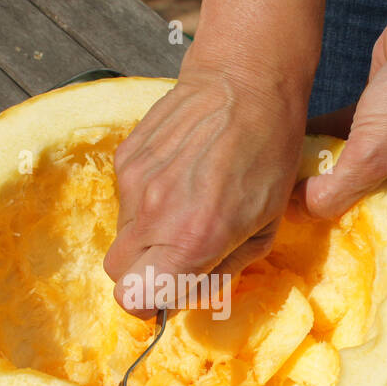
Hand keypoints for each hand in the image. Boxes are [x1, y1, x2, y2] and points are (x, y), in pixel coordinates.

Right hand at [103, 63, 306, 316]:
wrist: (244, 82)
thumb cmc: (268, 157)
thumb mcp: (265, 229)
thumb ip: (223, 270)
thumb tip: (191, 294)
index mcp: (192, 239)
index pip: (135, 297)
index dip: (149, 303)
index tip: (167, 293)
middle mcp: (154, 214)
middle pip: (118, 273)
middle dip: (143, 274)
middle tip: (177, 257)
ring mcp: (133, 182)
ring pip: (122, 235)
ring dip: (148, 235)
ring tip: (187, 206)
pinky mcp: (125, 156)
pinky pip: (125, 199)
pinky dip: (145, 201)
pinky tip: (179, 177)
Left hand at [301, 0, 386, 217]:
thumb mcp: (376, 154)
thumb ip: (338, 190)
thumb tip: (299, 210)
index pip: (379, 227)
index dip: (343, 231)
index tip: (304, 233)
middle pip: (360, 197)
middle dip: (325, 199)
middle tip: (283, 205)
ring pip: (348, 164)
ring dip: (318, 167)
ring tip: (279, 175)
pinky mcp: (380, 111)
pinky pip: (344, 134)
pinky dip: (320, 138)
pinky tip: (289, 142)